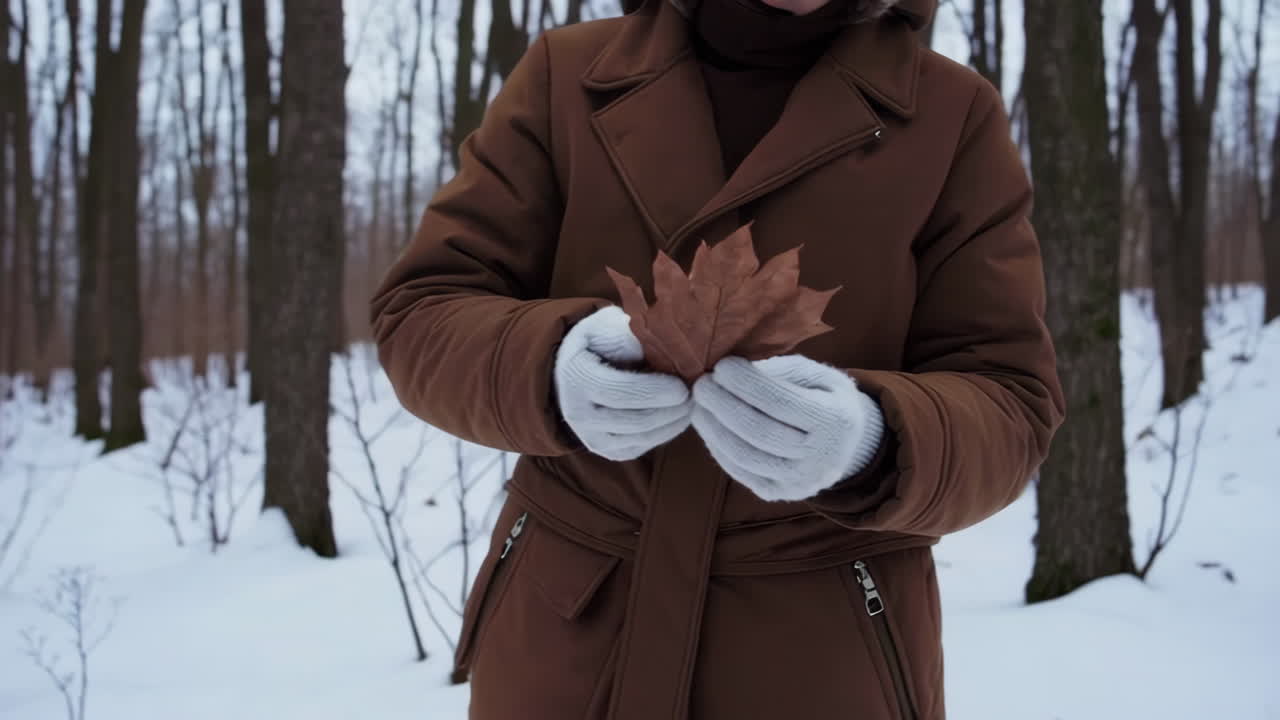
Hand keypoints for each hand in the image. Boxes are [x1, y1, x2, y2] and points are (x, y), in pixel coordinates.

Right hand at [554, 306, 692, 460]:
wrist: (577, 368)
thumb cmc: (600, 340)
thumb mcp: (610, 326)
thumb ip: (634, 338)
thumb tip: (667, 351)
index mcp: (577, 378)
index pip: (619, 393)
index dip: (654, 392)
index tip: (683, 386)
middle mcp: (579, 414)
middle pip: (635, 420)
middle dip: (671, 410)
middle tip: (696, 395)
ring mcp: (592, 437)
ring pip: (641, 438)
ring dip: (673, 422)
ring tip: (693, 404)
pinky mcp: (608, 450)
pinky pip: (642, 447)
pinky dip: (665, 432)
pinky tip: (680, 415)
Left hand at [691, 355, 884, 501]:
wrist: (844, 445)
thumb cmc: (824, 399)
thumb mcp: (817, 375)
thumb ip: (782, 370)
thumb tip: (734, 371)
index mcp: (835, 421)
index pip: (781, 402)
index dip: (747, 384)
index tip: (722, 366)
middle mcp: (821, 459)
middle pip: (759, 432)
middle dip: (723, 405)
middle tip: (701, 384)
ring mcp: (799, 482)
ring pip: (745, 456)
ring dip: (713, 428)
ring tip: (698, 405)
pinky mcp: (778, 494)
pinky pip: (739, 471)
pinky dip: (718, 447)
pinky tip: (709, 426)